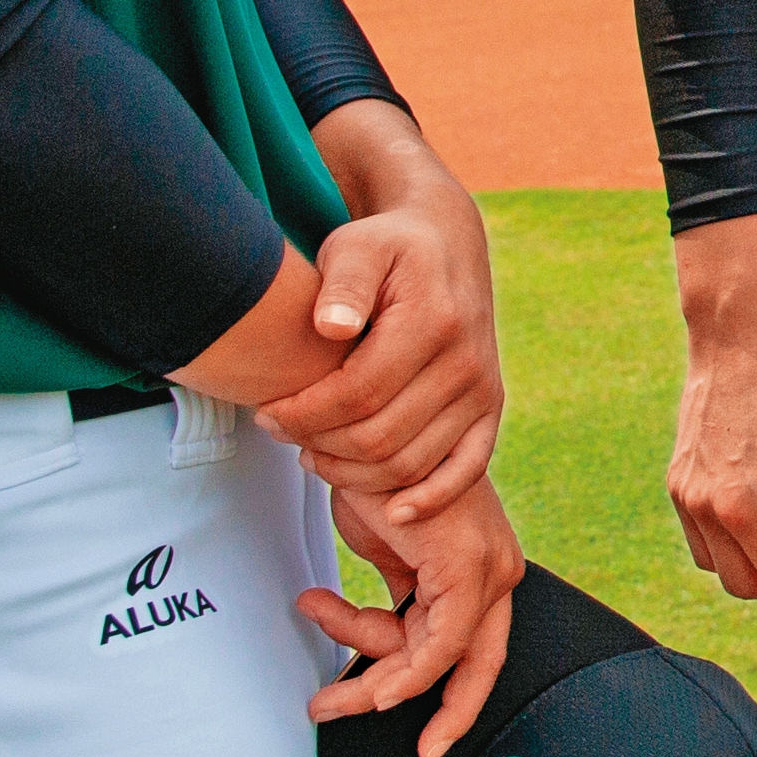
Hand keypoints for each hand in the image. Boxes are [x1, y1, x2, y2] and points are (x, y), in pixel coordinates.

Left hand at [262, 110, 505, 525]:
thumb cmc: (387, 247)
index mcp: (434, 320)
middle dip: (319, 444)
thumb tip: (330, 328)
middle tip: (280, 432)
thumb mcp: (357, 246)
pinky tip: (391, 512)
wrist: (446, 244)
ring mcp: (483, 389)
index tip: (266, 411)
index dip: (304, 414)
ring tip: (312, 452)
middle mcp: (467, 360)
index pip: (358, 394)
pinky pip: (465, 469)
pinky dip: (430, 498)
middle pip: (380, 437)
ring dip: (353, 472)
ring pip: (410, 463)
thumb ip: (343, 283)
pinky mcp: (490, 408)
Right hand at [302, 476, 527, 756]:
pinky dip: (399, 673)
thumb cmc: (380, 479)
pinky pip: (436, 649)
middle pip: (467, 667)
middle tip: (348, 719)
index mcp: (484, 567)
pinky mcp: (467, 568)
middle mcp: (498, 570)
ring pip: (435, 664)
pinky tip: (365, 682)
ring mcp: (488, 569)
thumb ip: (402, 603)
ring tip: (322, 691)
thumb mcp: (391, 556)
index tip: (426, 739)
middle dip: (418, 709)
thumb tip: (389, 649)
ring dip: (369, 685)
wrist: (367, 431)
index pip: (475, 654)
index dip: (453, 703)